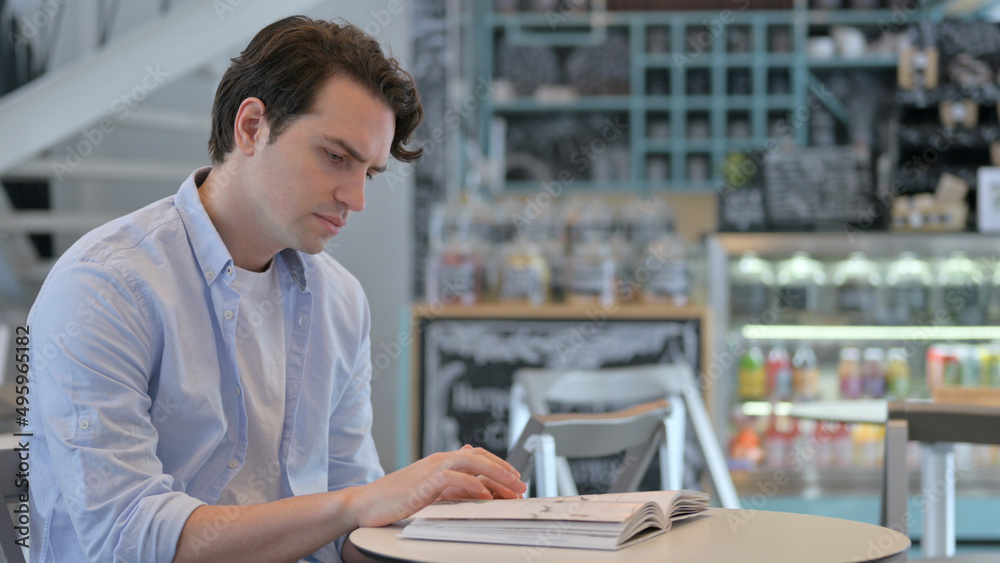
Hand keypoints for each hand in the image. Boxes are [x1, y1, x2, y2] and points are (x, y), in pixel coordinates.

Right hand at [349, 445, 526, 527]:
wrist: (365, 505)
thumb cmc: (394, 500)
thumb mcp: (429, 491)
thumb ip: (451, 484)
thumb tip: (476, 481)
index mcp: (441, 462)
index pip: (477, 457)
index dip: (500, 466)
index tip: (517, 481)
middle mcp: (438, 461)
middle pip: (479, 456)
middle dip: (504, 469)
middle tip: (522, 484)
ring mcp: (431, 469)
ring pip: (470, 462)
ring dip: (495, 473)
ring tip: (512, 487)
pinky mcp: (423, 483)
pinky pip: (452, 478)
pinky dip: (470, 483)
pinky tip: (484, 493)